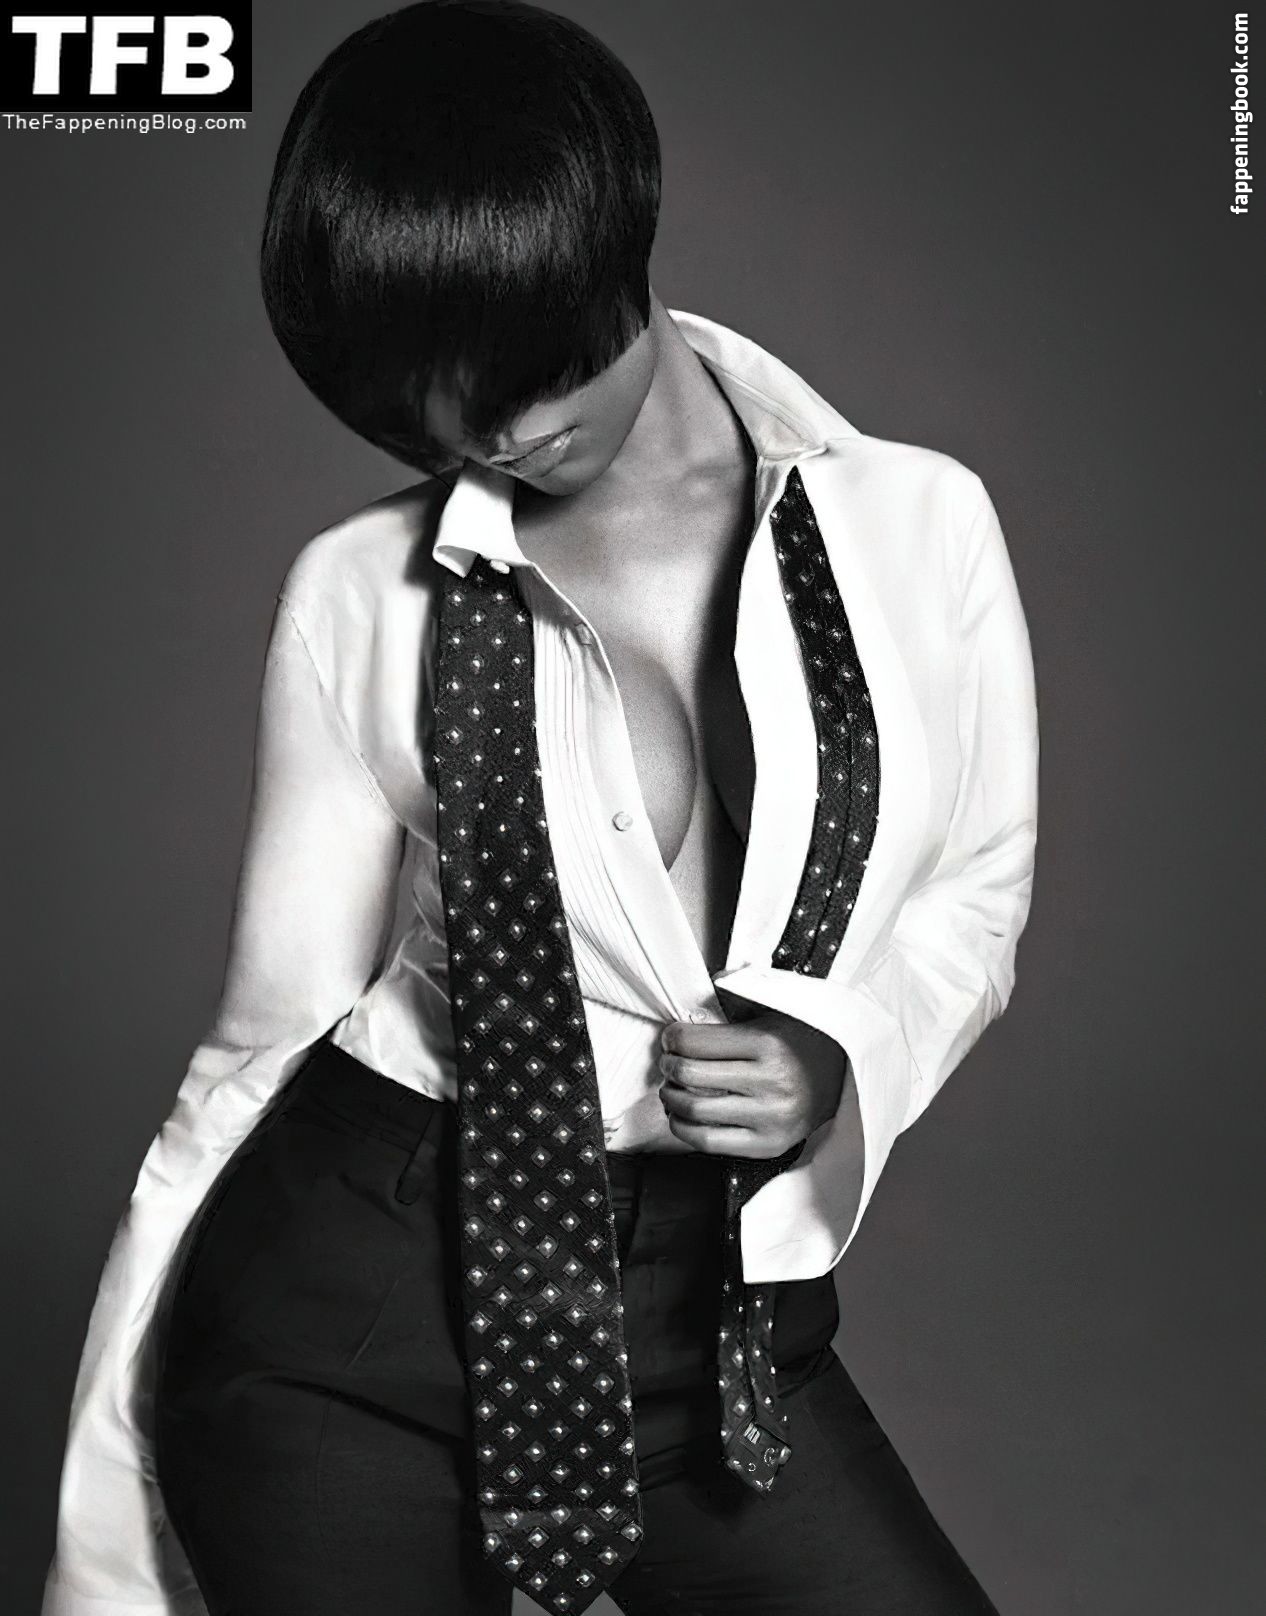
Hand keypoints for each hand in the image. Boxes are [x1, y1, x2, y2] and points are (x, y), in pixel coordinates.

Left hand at [656, 1008, 846, 1157]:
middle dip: (668, 1066)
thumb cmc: (804, 1039)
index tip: (671, 1038)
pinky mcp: (768, 1145)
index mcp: (768, 1043)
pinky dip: (684, 1127)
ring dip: (671, 1097)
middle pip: (689, 1075)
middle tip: (668, 1061)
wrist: (847, 1077)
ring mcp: (770, 1117)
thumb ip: (738, 996)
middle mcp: (770, 1082)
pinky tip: (681, 1115)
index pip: (695, 1042)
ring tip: (672, 1087)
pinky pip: (709, 1141)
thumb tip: (702, 988)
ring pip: (694, 1109)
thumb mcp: (776, 1008)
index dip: (672, 1038)